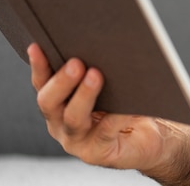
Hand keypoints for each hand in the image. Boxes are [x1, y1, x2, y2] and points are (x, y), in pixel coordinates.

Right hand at [27, 43, 189, 178]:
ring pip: (73, 117)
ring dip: (84, 95)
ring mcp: (78, 140)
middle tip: (76, 63)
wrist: (152, 137)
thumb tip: (104, 37)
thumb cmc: (130, 104)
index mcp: (59, 103)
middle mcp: (61, 123)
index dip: (38, 65)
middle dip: (61, 81)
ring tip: (96, 75)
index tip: (37, 45)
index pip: (42, 82)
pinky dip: (117, 115)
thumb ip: (101, 66)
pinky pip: (106, 132)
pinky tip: (127, 104)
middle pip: (49, 102)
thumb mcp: (113, 83)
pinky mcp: (98, 153)